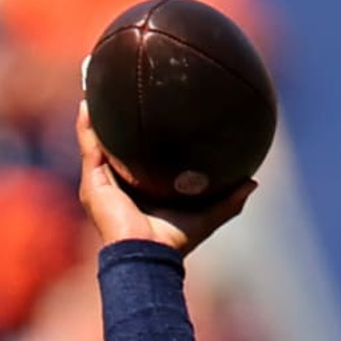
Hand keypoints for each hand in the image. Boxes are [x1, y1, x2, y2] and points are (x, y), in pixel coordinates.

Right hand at [76, 99, 254, 253]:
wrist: (147, 256)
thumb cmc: (173, 243)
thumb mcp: (206, 217)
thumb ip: (228, 201)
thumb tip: (253, 182)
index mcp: (140, 190)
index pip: (139, 158)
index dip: (143, 136)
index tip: (152, 110)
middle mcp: (118, 185)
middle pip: (115, 145)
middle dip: (115, 119)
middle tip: (122, 88)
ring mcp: (102, 184)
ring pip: (97, 141)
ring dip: (96, 114)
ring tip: (96, 84)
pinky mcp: (92, 183)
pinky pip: (89, 146)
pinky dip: (87, 124)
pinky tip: (89, 101)